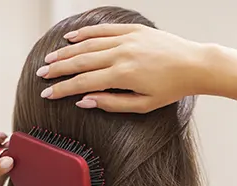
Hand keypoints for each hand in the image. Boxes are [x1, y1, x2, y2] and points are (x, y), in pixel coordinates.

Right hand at [38, 24, 206, 112]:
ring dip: (66, 51)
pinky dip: (85, 33)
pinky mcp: (133, 30)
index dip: (63, 89)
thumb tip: (85, 101)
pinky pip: (103, 29)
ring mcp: (127, 39)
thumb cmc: (172, 88)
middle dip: (58, 69)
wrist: (195, 65)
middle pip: (80, 61)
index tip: (47, 94)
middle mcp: (121, 54)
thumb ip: (113, 103)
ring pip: (88, 44)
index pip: (83, 82)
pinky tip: (72, 38)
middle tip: (41, 74)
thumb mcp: (144, 104)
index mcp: (123, 75)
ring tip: (50, 58)